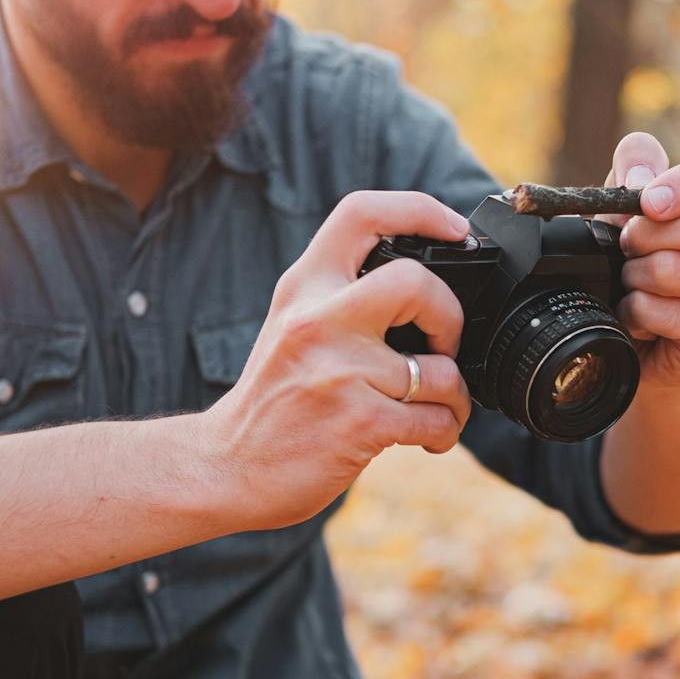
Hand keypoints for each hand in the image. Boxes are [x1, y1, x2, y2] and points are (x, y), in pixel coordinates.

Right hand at [198, 191, 473, 530]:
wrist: (224, 469)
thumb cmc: (272, 401)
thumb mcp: (292, 327)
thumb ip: (342, 298)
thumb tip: (423, 289)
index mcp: (304, 287)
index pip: (362, 213)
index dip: (421, 209)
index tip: (456, 230)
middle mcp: (319, 319)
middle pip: (417, 281)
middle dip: (451, 315)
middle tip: (441, 346)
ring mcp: (341, 371)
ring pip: (442, 370)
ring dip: (456, 397)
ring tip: (437, 409)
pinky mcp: (360, 422)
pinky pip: (437, 418)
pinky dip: (445, 431)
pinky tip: (426, 437)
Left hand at [604, 134, 679, 389]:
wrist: (645, 326)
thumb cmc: (646, 251)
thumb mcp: (633, 197)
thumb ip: (635, 164)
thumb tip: (640, 180)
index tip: (647, 202)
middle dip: (647, 234)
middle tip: (627, 245)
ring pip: (678, 270)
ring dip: (636, 275)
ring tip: (633, 280)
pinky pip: (668, 313)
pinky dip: (637, 312)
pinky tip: (639, 312)